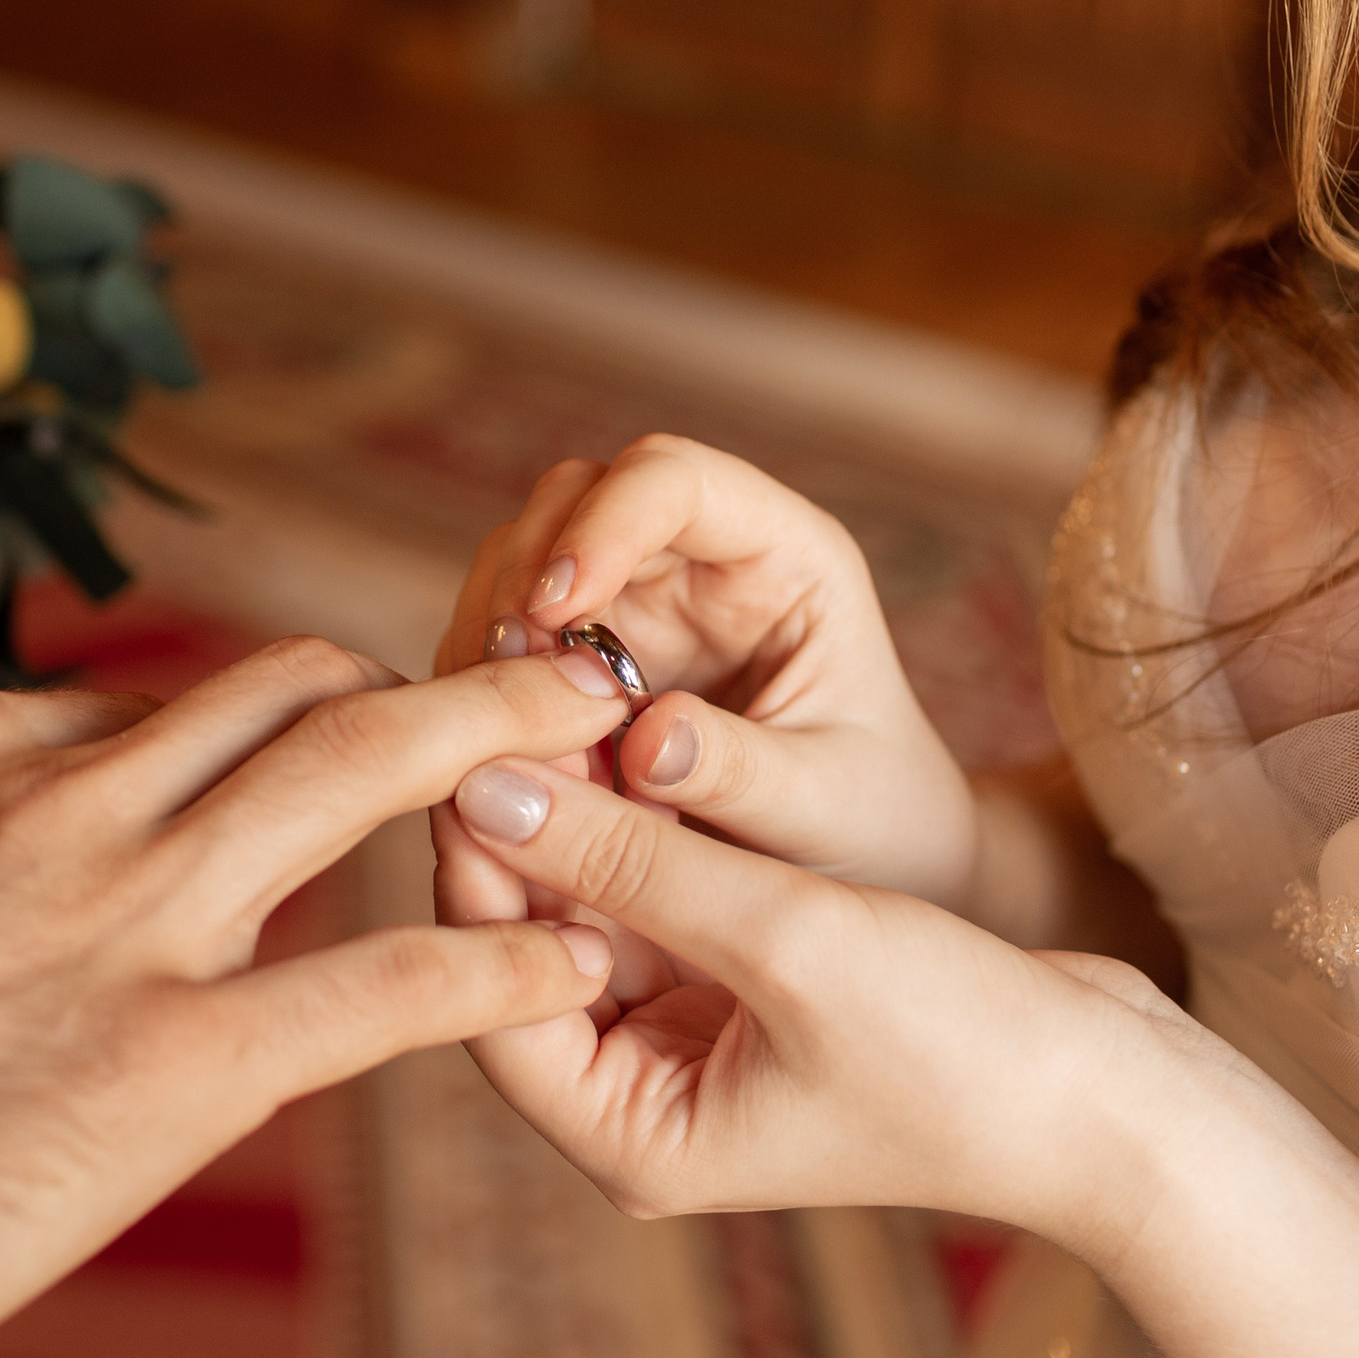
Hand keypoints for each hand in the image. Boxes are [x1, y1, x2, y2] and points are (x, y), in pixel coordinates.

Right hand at [437, 434, 973, 905]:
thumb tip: (645, 741)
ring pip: (521, 567)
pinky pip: (506, 650)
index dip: (605, 524)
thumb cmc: (873, 828)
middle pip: (575, 502)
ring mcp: (633, 608)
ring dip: (491, 637)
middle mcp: (698, 561)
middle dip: (523, 575)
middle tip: (502, 674)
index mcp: (782, 556)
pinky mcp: (584, 666)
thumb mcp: (826, 809)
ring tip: (496, 730)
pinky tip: (492, 756)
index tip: (556, 609)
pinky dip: (485, 694)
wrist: (863, 878)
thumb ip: (742, 773)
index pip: (676, 480)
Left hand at [444, 750, 1205, 1248]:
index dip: (470, 873)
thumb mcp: (786, 937)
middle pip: (528, 949)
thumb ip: (631, 861)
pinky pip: (655, 895)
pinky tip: (625, 727)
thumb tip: (484, 784)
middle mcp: (641, 1100)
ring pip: (589, 910)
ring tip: (558, 690)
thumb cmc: (966, 1047)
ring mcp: (690, 1044)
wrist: (1114, 1091)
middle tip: (501, 699)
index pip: (493, 1000)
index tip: (464, 749)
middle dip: (521, 830)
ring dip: (579, 809)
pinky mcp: (737, 989)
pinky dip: (641, 823)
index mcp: (632, 1138)